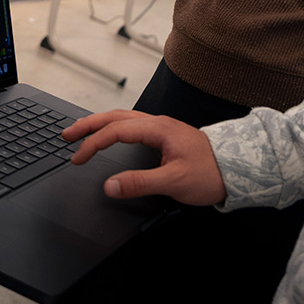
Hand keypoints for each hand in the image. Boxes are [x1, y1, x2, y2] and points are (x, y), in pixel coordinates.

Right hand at [64, 110, 226, 205]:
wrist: (235, 167)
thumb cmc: (210, 172)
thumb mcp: (174, 181)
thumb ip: (140, 183)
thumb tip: (110, 186)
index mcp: (159, 129)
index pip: (117, 130)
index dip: (94, 143)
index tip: (77, 157)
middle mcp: (159, 123)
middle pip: (116, 117)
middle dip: (90, 124)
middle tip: (67, 134)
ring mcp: (162, 127)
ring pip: (124, 118)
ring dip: (100, 123)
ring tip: (81, 131)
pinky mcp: (164, 135)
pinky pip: (132, 124)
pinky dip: (114, 127)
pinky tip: (109, 134)